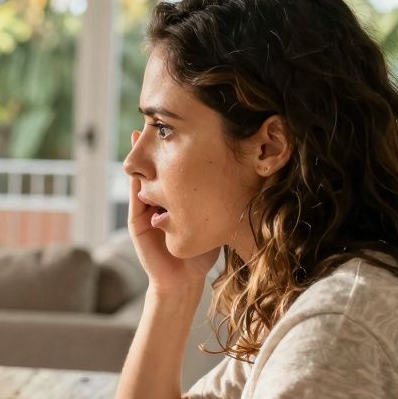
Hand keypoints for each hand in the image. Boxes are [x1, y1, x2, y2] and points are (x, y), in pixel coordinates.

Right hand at [127, 130, 220, 292]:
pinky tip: (137, 166)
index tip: (187, 122)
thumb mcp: (217, 214)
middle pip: (157, 165)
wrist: (184, 280)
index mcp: (177, 195)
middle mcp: (160, 198)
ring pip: (143, 177)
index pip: (175, 164)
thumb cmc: (204, 248)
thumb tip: (262, 174)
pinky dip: (135, 181)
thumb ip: (228, 197)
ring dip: (141, 156)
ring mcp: (146, 210)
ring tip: (142, 132)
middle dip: (158, 143)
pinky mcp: (138, 224)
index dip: (179, 145)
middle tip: (160, 119)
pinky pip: (135, 197)